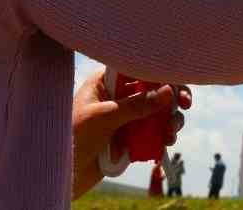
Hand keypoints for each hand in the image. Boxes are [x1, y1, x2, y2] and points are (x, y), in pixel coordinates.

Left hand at [70, 67, 191, 200]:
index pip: (137, 69)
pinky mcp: (127, 139)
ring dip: (168, 120)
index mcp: (105, 83)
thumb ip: (137, 105)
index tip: (176, 84)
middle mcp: (116, 98)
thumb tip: (169, 91)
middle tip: (184, 105)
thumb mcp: (105, 117)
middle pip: (151, 91)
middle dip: (170, 98)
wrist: (57, 174)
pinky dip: (161, 137)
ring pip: (155, 113)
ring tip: (171, 132)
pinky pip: (150, 134)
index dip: (160, 73)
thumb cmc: (72, 137)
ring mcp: (123, 119)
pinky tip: (166, 143)